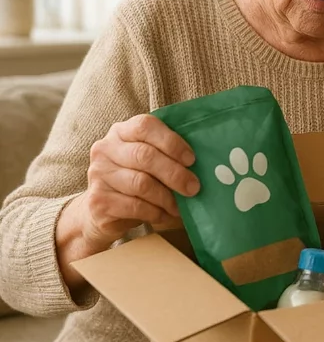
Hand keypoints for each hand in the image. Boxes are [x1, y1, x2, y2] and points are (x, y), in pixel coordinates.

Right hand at [75, 114, 198, 249]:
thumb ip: (168, 153)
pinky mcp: (98, 200)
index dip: (171, 142)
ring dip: (167, 197)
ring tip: (181, 206)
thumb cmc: (136, 178)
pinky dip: (157, 212)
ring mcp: (98, 174)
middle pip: (145, 156)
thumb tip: (207, 161)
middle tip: (194, 187)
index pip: (145, 126)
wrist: (102, 211)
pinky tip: (166, 215)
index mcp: (121, 131)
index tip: (192, 159)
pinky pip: (135, 206)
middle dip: (175, 173)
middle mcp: (105, 149)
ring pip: (141, 183)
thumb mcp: (149, 160)